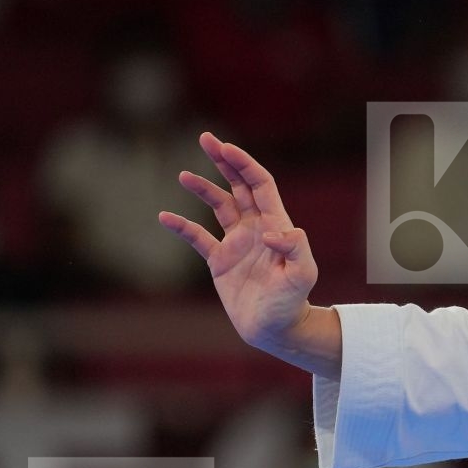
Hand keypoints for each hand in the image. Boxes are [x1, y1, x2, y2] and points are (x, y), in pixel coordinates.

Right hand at [158, 131, 316, 354]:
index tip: (226, 148)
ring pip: (219, 206)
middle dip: (224, 162)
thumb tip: (274, 231)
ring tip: (184, 175)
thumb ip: (295, 249)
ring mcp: (237, 243)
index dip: (244, 164)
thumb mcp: (302, 274)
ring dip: (204, 189)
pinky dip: (182, 227)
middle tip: (206, 139)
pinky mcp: (220, 261)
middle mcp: (256, 228)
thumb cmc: (292, 301)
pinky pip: (198, 238)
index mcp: (275, 224)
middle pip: (239, 186)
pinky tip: (165, 217)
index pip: (259, 184)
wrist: (275, 328)